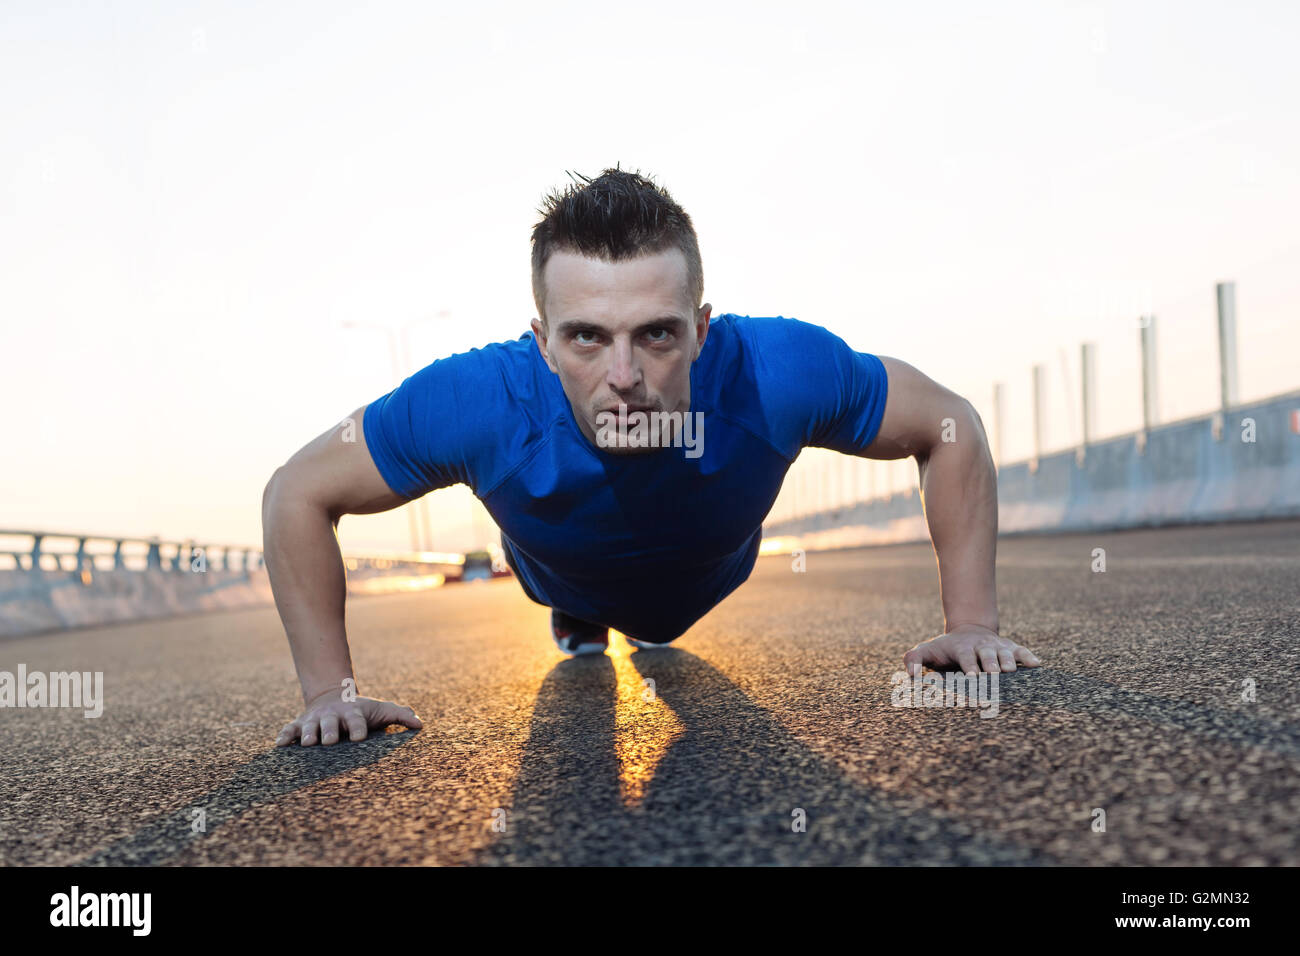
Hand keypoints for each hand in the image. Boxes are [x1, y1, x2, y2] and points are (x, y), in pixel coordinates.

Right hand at [275, 686, 423, 746]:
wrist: (335, 695)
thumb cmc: (363, 710)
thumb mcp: (381, 710)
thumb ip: (400, 715)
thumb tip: (420, 724)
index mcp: (353, 714)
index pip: (357, 721)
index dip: (358, 728)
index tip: (359, 737)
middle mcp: (332, 716)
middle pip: (330, 724)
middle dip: (330, 731)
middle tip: (330, 740)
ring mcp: (315, 720)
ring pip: (308, 727)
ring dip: (307, 734)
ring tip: (306, 743)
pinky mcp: (300, 724)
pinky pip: (289, 729)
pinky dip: (284, 735)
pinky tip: (279, 745)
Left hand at [902, 624, 1040, 676]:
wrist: (967, 632)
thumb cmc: (944, 649)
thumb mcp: (925, 651)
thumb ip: (913, 660)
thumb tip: (911, 676)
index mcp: (962, 648)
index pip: (965, 657)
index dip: (968, 666)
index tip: (971, 677)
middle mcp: (981, 646)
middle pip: (987, 654)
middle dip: (991, 664)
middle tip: (994, 675)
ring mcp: (997, 646)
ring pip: (1005, 652)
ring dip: (1008, 661)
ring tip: (1011, 671)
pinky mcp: (1010, 648)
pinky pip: (1021, 651)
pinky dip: (1029, 657)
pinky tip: (1037, 664)